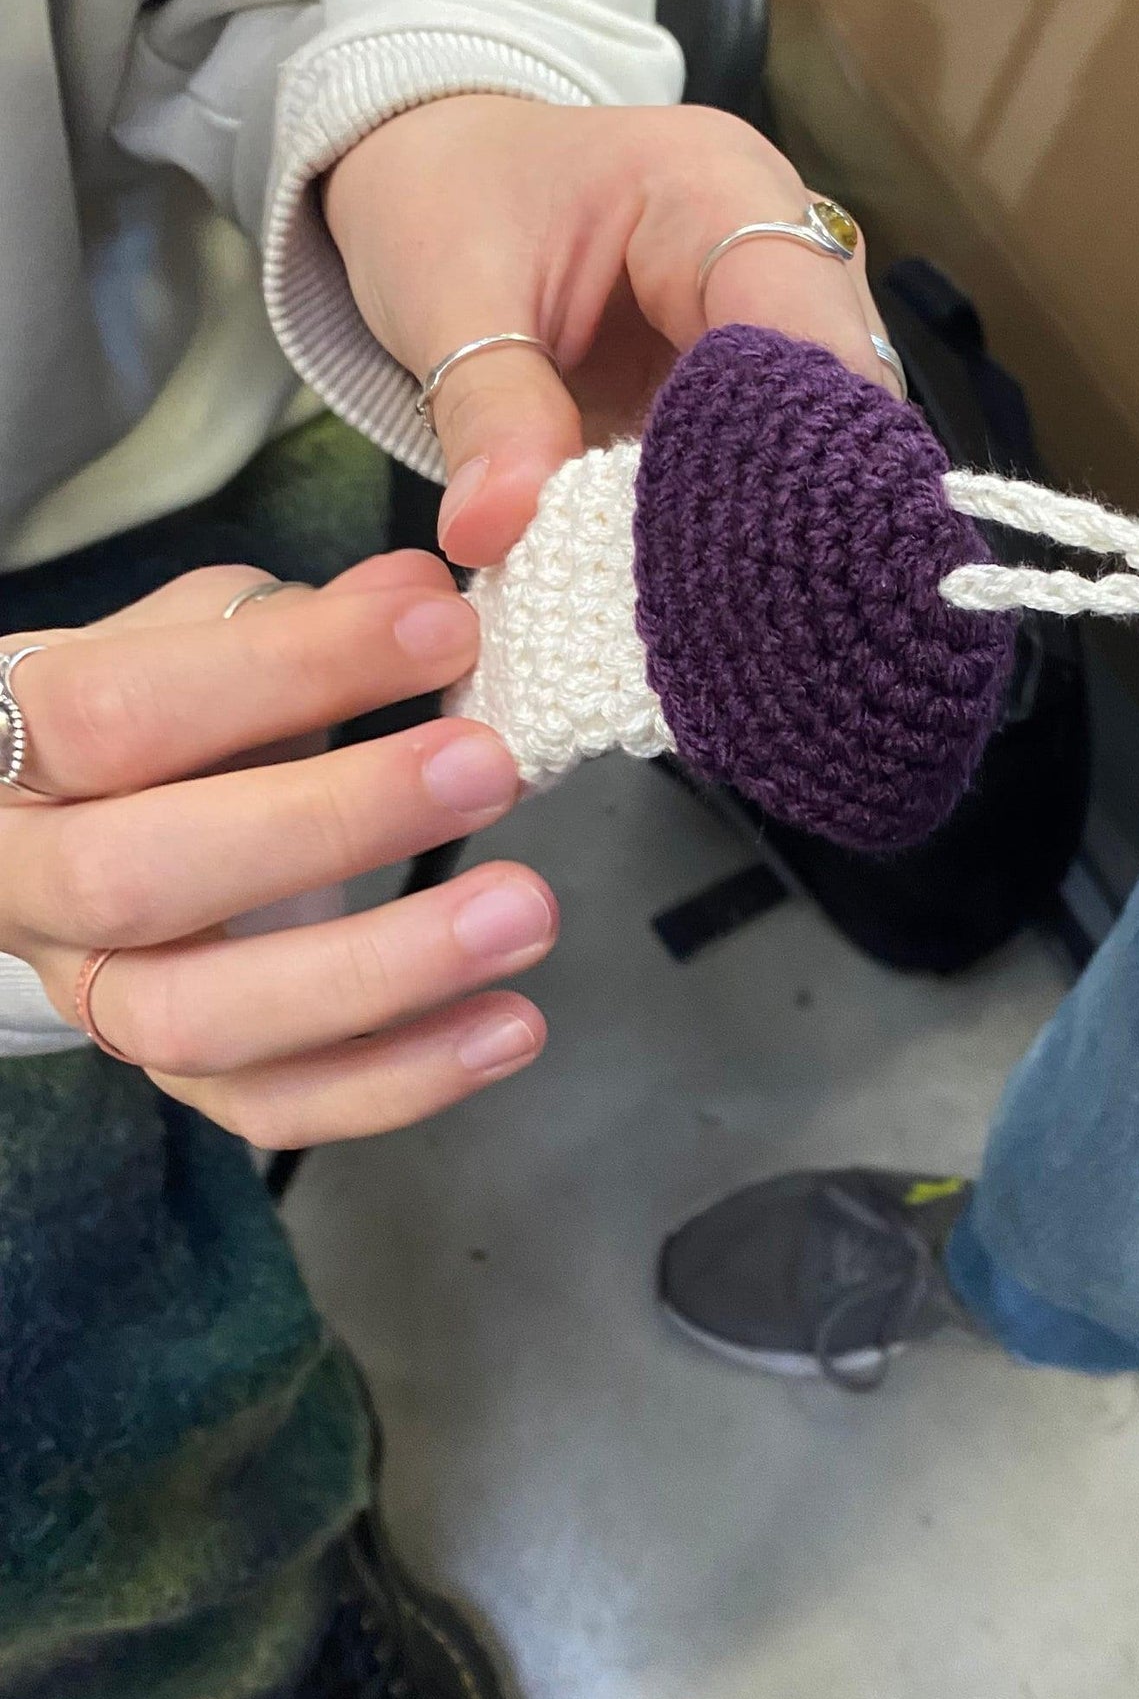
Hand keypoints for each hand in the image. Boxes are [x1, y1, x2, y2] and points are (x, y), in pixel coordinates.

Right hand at [0, 552, 554, 1145]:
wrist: (83, 831)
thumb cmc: (158, 713)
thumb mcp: (198, 638)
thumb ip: (300, 615)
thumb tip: (416, 590)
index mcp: (7, 747)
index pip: (115, 711)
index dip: (285, 667)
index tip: (443, 628)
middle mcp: (26, 885)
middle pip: (138, 878)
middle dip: (330, 822)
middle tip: (490, 767)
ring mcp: (96, 997)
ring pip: (202, 1021)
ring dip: (379, 972)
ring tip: (526, 913)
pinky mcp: (181, 1080)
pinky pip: (276, 1108)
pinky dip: (401, 1081)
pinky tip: (511, 1026)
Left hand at [323, 97, 892, 568]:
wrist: (432, 174)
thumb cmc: (445, 203)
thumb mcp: (445, 297)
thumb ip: (488, 412)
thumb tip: (496, 532)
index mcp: (715, 187)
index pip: (799, 320)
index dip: (795, 437)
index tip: (756, 548)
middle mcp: (782, 245)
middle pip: (838, 390)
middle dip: (796, 500)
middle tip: (742, 612)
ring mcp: (781, 316)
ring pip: (825, 438)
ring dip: (777, 524)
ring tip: (731, 617)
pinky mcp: (759, 382)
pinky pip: (777, 460)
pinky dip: (742, 525)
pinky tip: (712, 594)